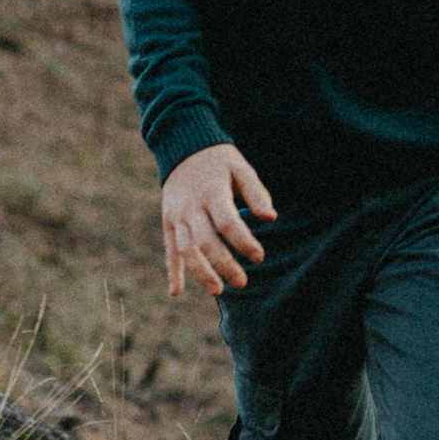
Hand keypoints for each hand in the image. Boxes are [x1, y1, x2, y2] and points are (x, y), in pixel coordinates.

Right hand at [162, 143, 277, 299]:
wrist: (182, 146)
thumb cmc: (219, 161)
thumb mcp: (241, 168)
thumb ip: (256, 193)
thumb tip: (270, 218)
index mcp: (211, 191)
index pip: (226, 222)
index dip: (243, 242)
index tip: (259, 257)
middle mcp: (190, 206)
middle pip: (205, 241)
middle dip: (223, 264)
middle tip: (242, 282)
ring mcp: (176, 215)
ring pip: (185, 250)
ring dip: (200, 273)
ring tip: (218, 291)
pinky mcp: (168, 222)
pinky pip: (169, 249)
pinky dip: (172, 271)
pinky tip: (175, 292)